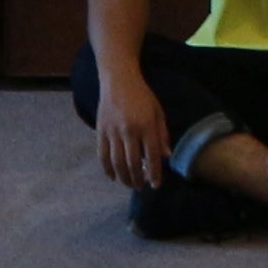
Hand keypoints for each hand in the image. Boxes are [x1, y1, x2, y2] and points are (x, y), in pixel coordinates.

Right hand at [97, 69, 173, 190]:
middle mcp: (129, 130)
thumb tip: (166, 157)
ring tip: (129, 184)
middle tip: (141, 187)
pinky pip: (103, 155)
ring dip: (123, 177)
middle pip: (132, 163)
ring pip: (117, 162)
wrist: (119, 80)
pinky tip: (113, 176)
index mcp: (146, 125)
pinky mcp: (100, 131)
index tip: (156, 185)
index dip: (154, 173)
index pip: (151, 156)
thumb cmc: (142, 96)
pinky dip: (107, 169)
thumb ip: (162, 135)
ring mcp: (113, 131)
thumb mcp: (158, 112)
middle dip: (137, 179)